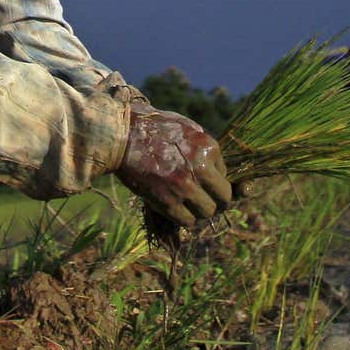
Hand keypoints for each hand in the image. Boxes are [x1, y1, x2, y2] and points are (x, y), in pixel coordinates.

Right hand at [115, 108, 232, 226]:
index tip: (201, 178)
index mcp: (209, 147)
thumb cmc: (153, 129)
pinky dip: (185, 219)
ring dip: (199, 211)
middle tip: (204, 199)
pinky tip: (176, 209)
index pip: (226, 175)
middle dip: (216, 201)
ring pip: (207, 213)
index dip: (215, 180)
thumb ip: (205, 149)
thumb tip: (218, 171)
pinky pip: (187, 221)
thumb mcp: (188, 129)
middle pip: (223, 198)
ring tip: (188, 204)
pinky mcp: (167, 202)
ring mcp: (185, 187)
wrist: (122, 136)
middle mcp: (201, 168)